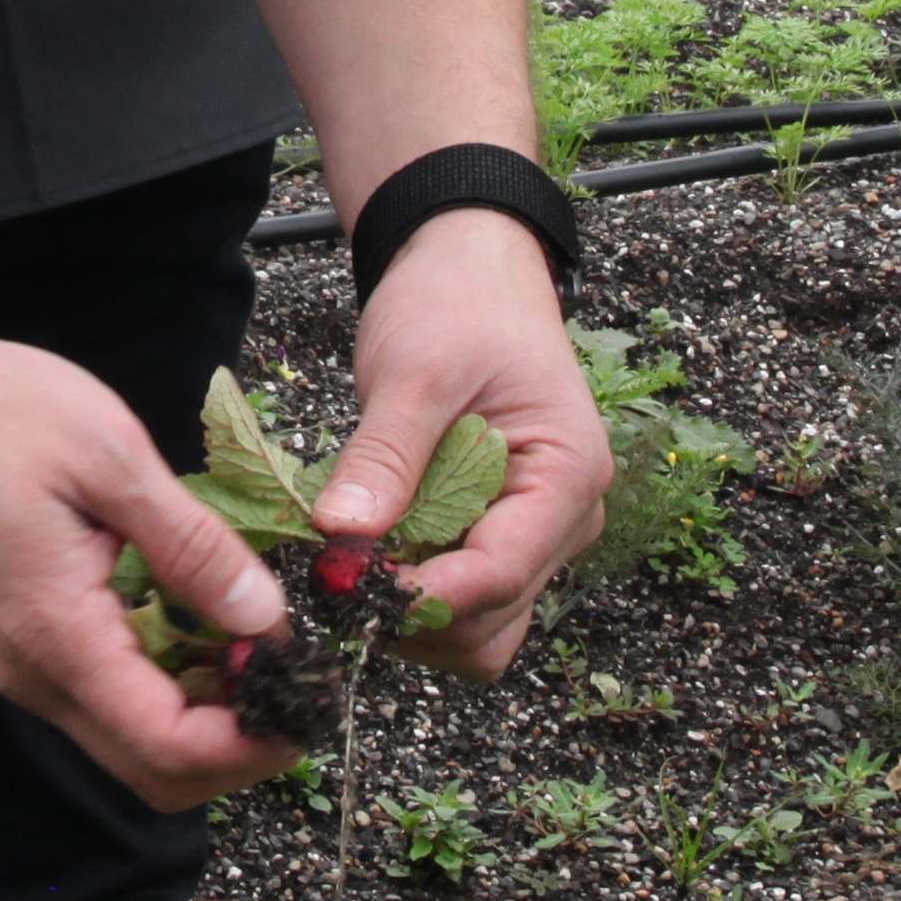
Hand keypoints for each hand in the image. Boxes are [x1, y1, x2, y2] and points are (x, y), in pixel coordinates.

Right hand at [0, 319, 297, 811]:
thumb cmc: (0, 414)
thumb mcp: (113, 459)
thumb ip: (192, 546)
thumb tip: (266, 621)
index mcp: (58, 634)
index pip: (165, 745)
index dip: (248, 745)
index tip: (309, 701)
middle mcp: (37, 674)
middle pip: (154, 773)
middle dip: (238, 752)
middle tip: (300, 689)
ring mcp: (29, 666)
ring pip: (134, 748)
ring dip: (209, 727)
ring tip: (266, 658)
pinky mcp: (32, 645)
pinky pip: (112, 705)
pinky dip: (174, 694)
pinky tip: (211, 634)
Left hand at [314, 210, 605, 678]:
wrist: (471, 271)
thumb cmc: (456, 306)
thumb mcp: (413, 374)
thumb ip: (384, 458)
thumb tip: (342, 536)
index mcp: (566, 475)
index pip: (499, 574)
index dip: (421, 594)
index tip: (347, 587)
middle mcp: (565, 520)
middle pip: (490, 622)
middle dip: (411, 612)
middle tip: (335, 571)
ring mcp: (536, 535)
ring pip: (477, 629)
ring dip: (408, 613)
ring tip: (350, 559)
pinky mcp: (500, 536)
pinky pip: (461, 599)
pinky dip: (411, 592)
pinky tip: (369, 551)